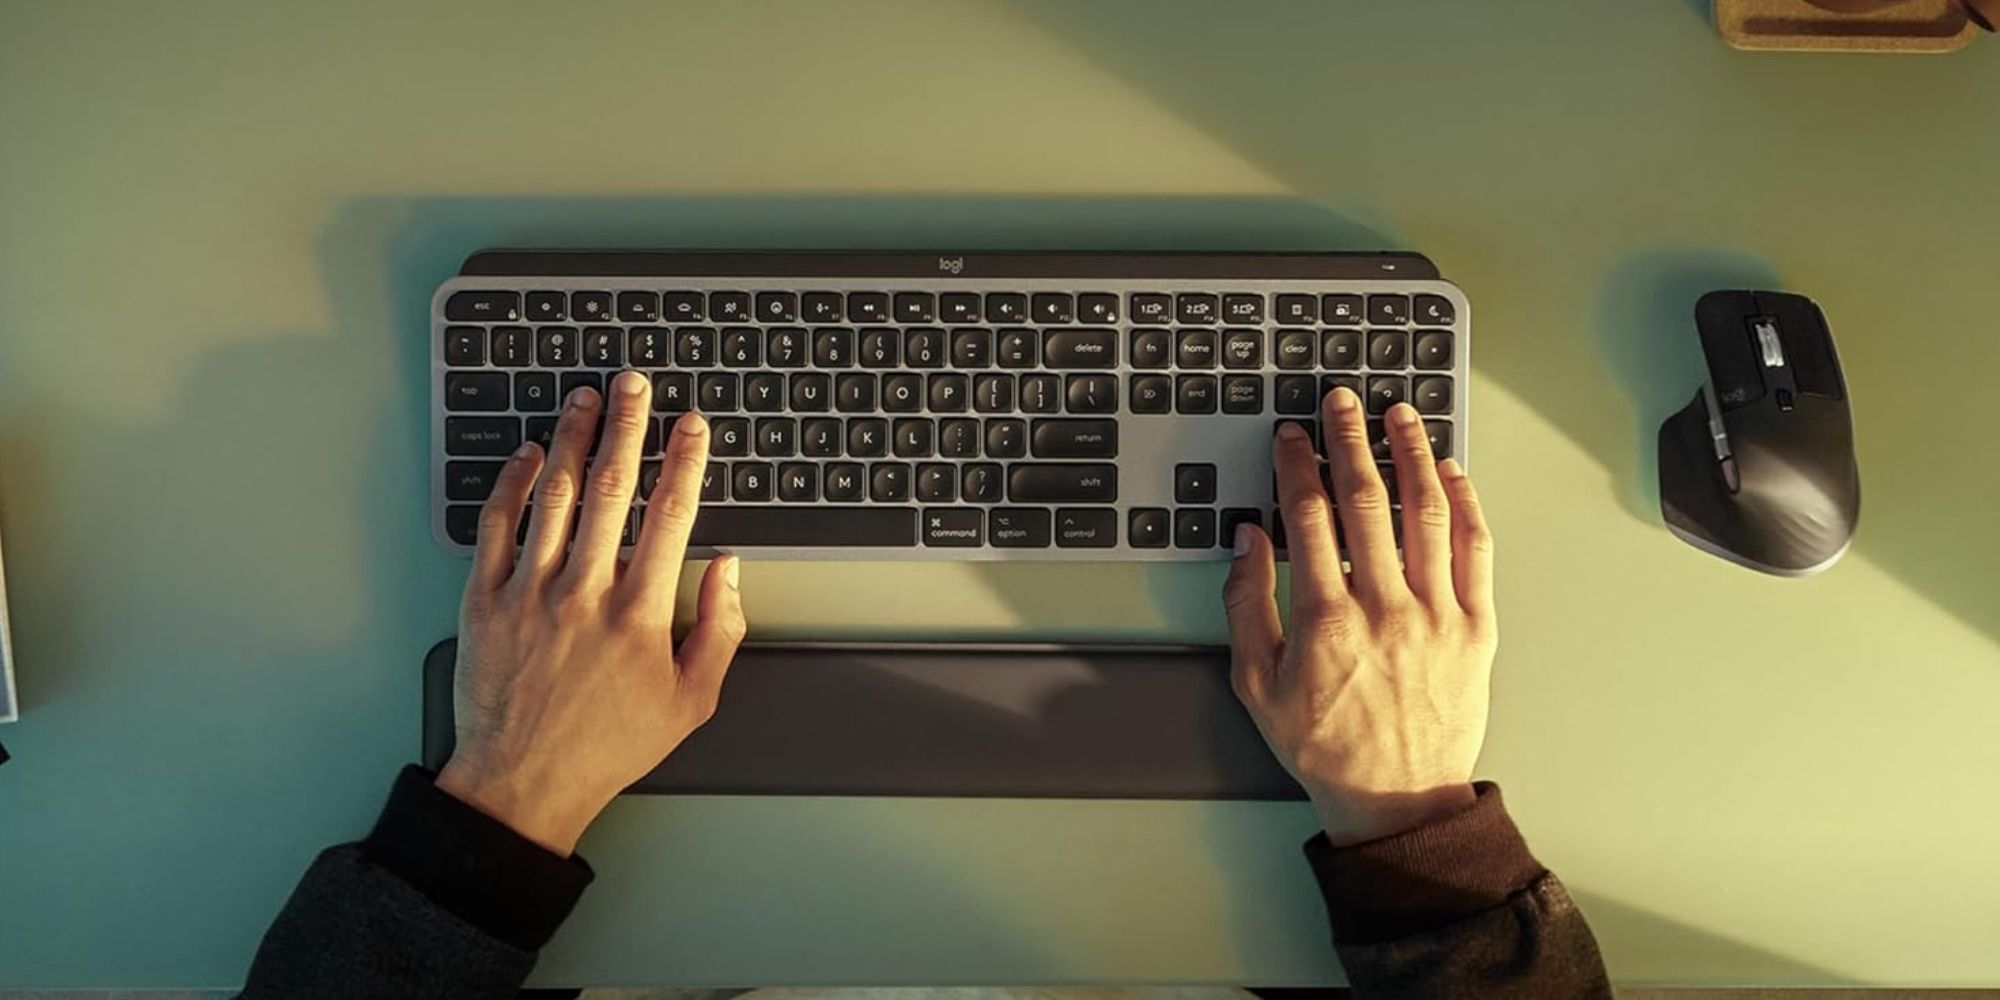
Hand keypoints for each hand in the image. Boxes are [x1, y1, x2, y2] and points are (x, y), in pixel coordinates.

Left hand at [436, 372, 745, 855]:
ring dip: (570, 438)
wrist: (523, 782)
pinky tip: (527, 455)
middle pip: (611, 488)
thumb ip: (721, 631)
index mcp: (640, 614)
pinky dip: (512, 483)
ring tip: (584, 399)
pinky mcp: (485, 601)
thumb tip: (730, 571)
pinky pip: (497, 526)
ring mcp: (530, 592)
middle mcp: (585, 592)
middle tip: (634, 384)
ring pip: (553, 495)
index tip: (693, 426)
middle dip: (627, 426)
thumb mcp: (692, 701)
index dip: (686, 461)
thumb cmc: (609, 746)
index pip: (671, 516)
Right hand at [1224, 388, 1496, 845]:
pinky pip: (1474, 550)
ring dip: (1412, 454)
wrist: (1397, 799)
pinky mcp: (1475, 627)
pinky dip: (1464, 504)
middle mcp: (1384, 608)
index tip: (1293, 437)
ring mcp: (1436, 615)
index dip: (1298, 466)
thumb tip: (1246, 541)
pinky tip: (1451, 472)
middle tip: (1342, 402)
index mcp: (1324, 620)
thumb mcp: (1255, 684)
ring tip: (1400, 415)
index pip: (1308, 517)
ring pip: (1426, 512)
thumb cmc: (1325, 746)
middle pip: (1367, 500)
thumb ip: (1245, 605)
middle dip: (1351, 441)